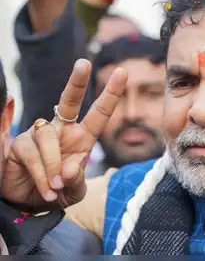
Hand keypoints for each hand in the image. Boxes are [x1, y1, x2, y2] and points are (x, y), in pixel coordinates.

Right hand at [1, 59, 127, 212]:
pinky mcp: (20, 144)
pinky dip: (41, 174)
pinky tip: (46, 189)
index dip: (110, 94)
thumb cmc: (57, 192)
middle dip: (77, 82)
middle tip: (84, 63)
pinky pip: (32, 153)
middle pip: (68, 101)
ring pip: (48, 137)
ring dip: (54, 166)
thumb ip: (76, 180)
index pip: (98, 113)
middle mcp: (61, 131)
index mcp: (82, 138)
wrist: (28, 204)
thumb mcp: (74, 190)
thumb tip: (69, 169)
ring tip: (56, 187)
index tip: (122, 72)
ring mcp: (38, 135)